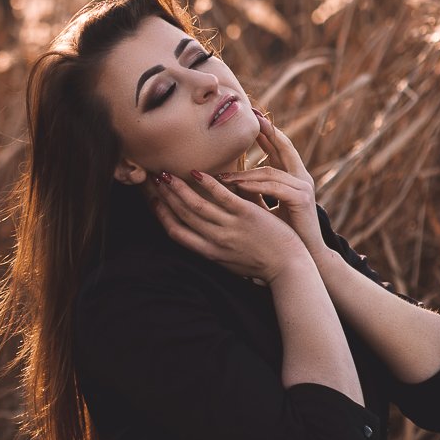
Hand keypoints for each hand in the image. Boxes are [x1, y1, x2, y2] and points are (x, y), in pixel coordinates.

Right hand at [144, 170, 311, 284]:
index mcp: (209, 252)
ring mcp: (230, 228)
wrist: (288, 268)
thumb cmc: (261, 264)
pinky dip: (208, 184)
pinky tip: (198, 172)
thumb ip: (214, 246)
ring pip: (196, 205)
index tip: (152, 199)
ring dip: (178, 188)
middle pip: (181, 215)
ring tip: (165, 173)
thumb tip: (201, 231)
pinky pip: (222, 197)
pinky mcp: (246, 216)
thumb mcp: (230, 260)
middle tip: (152, 178)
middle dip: (164, 196)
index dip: (161, 214)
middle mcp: (215, 241)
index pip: (176, 232)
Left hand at [218, 111, 321, 253]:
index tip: (253, 116)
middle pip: (282, 149)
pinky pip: (274, 187)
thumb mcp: (267, 206)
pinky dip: (254, 185)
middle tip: (250, 117)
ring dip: (245, 172)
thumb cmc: (285, 233)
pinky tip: (238, 185)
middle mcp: (301, 178)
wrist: (305, 256)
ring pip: (271, 171)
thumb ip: (255, 190)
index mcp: (294, 179)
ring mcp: (303, 188)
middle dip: (266, 132)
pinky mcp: (301, 199)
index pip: (279, 149)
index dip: (267, 133)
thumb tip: (230, 179)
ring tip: (223, 174)